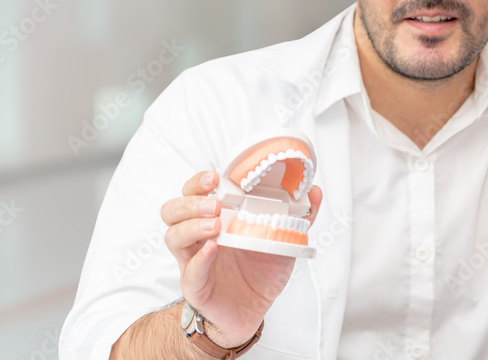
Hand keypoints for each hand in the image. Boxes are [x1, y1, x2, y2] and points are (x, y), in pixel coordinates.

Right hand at [161, 170, 322, 346]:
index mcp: (212, 218)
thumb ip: (298, 216)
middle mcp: (197, 236)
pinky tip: (213, 250)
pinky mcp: (195, 285)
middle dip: (191, 202)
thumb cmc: (261, 272)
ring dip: (191, 226)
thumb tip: (315, 191)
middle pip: (173, 210)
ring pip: (173, 236)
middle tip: (215, 203)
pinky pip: (189, 270)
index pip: (192, 192)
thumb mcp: (282, 240)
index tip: (214, 176)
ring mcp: (192, 260)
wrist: (254, 311)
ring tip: (215, 225)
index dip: (198, 182)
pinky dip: (200, 259)